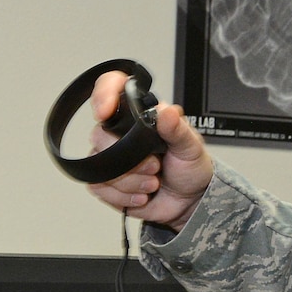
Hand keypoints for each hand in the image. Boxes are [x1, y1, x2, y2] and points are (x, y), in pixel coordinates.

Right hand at [82, 69, 215, 229]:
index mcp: (141, 117)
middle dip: (130, 159)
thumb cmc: (191, 169)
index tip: (105, 111)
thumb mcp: (192, 148)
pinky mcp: (107, 181)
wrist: (190, 201)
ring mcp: (112, 157)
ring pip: (99, 165)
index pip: (112, 90)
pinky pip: (98, 186)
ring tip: (154, 182)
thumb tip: (166, 111)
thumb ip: (178, 129)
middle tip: (156, 166)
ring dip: (131, 180)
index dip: (103, 94)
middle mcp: (122, 134)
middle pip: (100, 136)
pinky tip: (142, 195)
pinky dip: (123, 195)